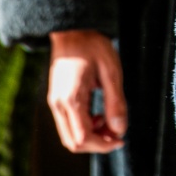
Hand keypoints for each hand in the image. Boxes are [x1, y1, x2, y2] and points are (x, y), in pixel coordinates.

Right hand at [48, 29, 126, 153]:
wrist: (73, 29)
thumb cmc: (93, 46)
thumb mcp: (112, 72)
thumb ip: (116, 103)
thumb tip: (120, 130)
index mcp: (71, 99)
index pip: (83, 138)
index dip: (103, 145)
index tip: (121, 139)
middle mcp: (58, 105)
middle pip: (73, 143)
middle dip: (97, 144)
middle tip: (117, 132)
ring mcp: (55, 103)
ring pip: (69, 136)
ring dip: (90, 136)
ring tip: (108, 121)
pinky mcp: (56, 99)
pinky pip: (67, 124)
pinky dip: (83, 127)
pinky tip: (97, 114)